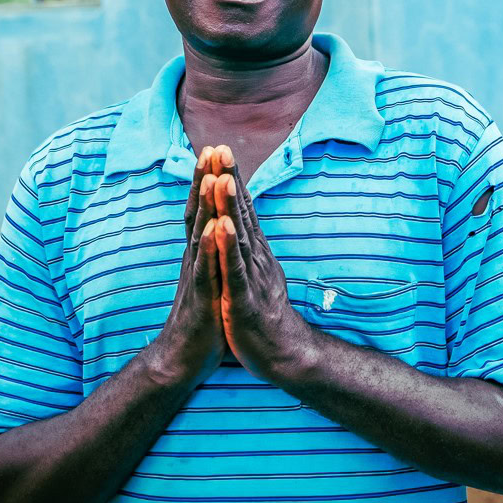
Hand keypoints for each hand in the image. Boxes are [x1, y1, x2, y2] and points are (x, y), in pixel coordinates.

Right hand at [149, 148, 226, 385]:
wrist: (183, 358)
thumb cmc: (203, 317)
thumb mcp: (211, 277)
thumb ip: (213, 253)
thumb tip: (217, 227)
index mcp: (200, 252)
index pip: (204, 209)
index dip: (209, 180)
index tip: (215, 150)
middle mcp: (195, 257)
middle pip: (199, 211)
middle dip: (206, 179)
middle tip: (212, 147)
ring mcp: (196, 275)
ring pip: (200, 233)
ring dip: (207, 205)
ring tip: (212, 177)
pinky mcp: (201, 296)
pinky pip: (205, 267)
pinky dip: (209, 246)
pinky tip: (214, 227)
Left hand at [206, 148, 313, 381]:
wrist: (281, 353)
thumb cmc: (262, 313)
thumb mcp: (254, 273)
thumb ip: (248, 247)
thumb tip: (242, 222)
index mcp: (253, 252)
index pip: (241, 209)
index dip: (231, 179)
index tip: (221, 150)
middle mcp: (254, 258)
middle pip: (240, 213)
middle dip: (229, 181)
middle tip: (222, 149)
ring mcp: (250, 277)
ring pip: (238, 236)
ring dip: (229, 206)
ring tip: (221, 177)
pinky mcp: (243, 299)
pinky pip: (234, 270)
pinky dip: (228, 247)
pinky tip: (221, 227)